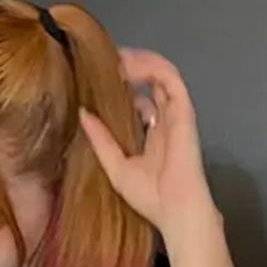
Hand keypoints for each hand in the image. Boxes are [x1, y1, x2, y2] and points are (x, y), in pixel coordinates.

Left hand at [79, 48, 216, 241]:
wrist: (176, 210)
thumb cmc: (150, 197)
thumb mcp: (116, 167)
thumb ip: (101, 140)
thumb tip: (83, 113)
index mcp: (152, 135)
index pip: (138, 101)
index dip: (121, 87)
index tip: (97, 79)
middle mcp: (164, 120)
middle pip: (148, 83)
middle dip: (128, 68)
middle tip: (103, 61)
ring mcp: (175, 113)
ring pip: (160, 73)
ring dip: (138, 61)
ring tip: (114, 57)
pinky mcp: (183, 109)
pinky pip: (169, 77)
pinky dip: (151, 65)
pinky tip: (129, 64)